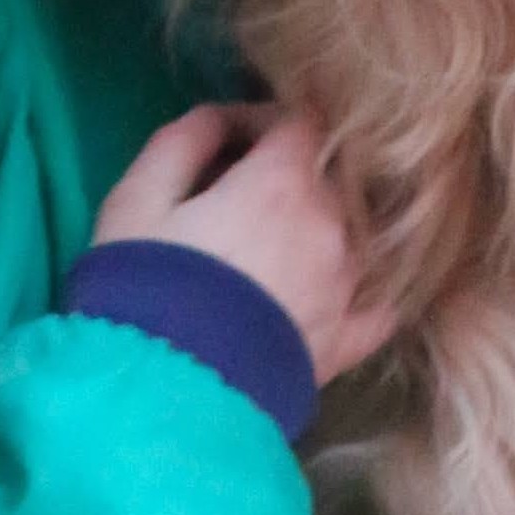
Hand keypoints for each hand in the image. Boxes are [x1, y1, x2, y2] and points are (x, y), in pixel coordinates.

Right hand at [95, 104, 397, 384]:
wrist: (165, 394)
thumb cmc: (144, 285)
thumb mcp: (137, 198)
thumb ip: (183, 141)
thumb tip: (216, 119)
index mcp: (283, 182)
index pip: (300, 120)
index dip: (264, 120)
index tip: (229, 141)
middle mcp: (331, 224)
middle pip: (332, 172)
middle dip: (291, 170)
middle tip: (243, 191)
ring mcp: (349, 284)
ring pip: (356, 229)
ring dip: (322, 222)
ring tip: (278, 241)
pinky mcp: (351, 338)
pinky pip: (378, 301)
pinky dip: (363, 284)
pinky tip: (340, 284)